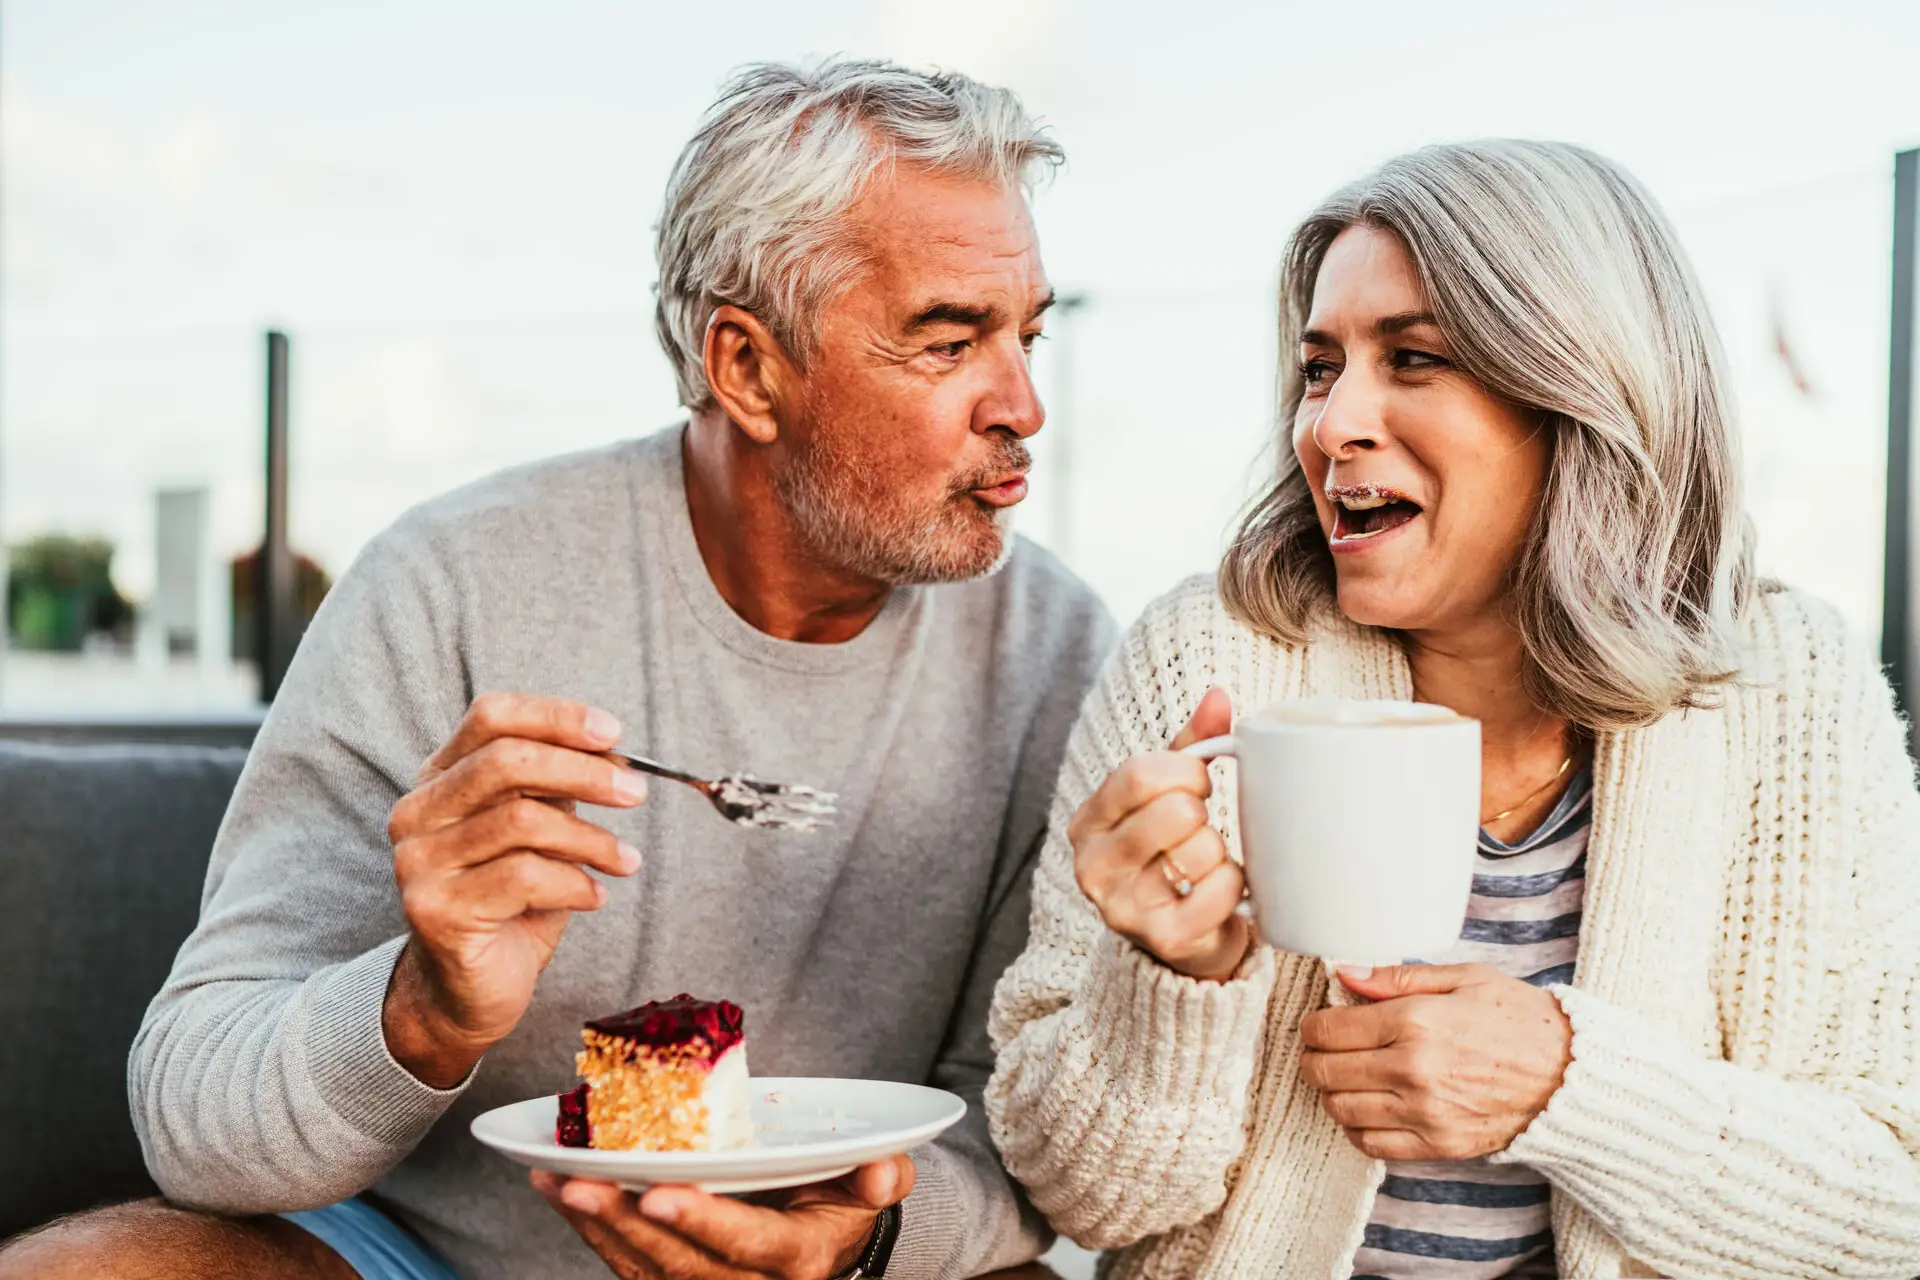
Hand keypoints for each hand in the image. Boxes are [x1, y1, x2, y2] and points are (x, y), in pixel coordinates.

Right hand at [383, 692, 647, 1086]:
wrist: (467, 992)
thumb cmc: (511, 904)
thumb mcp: (538, 833)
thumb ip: (557, 789)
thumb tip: (614, 754)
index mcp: (439, 778)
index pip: (490, 716)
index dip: (555, 716)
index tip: (613, 734)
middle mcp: (417, 812)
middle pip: (506, 761)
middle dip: (583, 772)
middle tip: (635, 793)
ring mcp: (419, 861)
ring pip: (521, 820)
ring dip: (591, 838)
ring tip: (625, 860)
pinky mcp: (435, 908)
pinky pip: (523, 877)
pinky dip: (575, 883)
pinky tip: (595, 897)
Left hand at [531, 1156, 914, 1278]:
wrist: (824, 1239)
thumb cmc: (842, 1200)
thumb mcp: (873, 1185)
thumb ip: (884, 1175)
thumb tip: (883, 1171)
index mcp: (796, 1260)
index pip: (747, 1243)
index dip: (702, 1221)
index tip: (659, 1192)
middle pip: (677, 1263)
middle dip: (623, 1223)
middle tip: (579, 1182)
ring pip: (641, 1268)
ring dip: (592, 1225)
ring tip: (552, 1179)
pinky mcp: (672, 1278)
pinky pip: (625, 1262)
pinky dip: (587, 1227)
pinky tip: (553, 1186)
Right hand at [1071, 688, 1249, 981]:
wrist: (1181, 941)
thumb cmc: (1171, 854)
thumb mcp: (1168, 796)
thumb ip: (1190, 746)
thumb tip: (1219, 696)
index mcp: (1088, 822)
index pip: (1139, 775)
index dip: (1186, 772)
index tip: (1199, 784)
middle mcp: (1093, 866)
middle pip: (1174, 812)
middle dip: (1203, 814)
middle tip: (1201, 828)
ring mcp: (1124, 908)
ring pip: (1201, 851)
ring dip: (1220, 854)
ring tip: (1206, 865)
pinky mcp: (1162, 939)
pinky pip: (1220, 891)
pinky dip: (1234, 887)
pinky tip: (1220, 893)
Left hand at [1298, 963, 1573, 1160]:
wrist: (1572, 1076)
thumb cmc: (1520, 1019)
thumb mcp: (1463, 978)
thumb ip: (1397, 976)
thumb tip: (1344, 972)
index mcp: (1416, 1022)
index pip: (1330, 1030)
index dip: (1311, 1026)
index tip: (1315, 1024)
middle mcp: (1413, 1070)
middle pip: (1326, 1072)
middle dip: (1312, 1058)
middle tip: (1320, 1049)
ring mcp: (1424, 1113)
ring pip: (1341, 1110)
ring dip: (1331, 1093)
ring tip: (1343, 1077)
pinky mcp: (1438, 1145)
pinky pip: (1372, 1145)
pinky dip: (1357, 1128)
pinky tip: (1367, 1108)